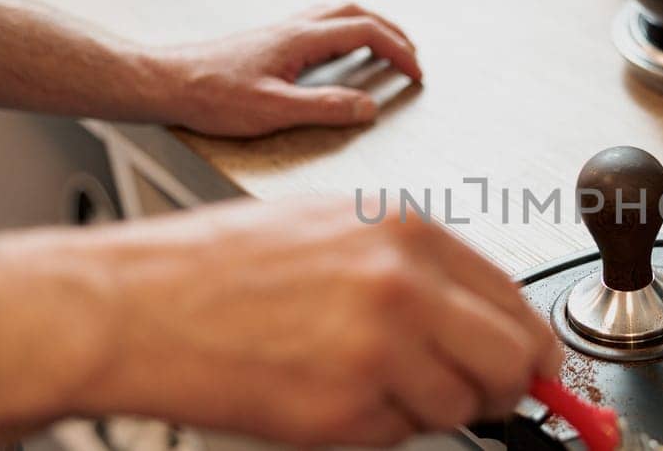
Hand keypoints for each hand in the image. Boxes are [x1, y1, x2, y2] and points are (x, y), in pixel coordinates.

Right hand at [71, 199, 560, 447]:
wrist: (132, 306)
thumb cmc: (215, 268)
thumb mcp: (331, 230)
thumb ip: (414, 270)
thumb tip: (480, 316)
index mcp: (404, 232)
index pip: (513, 296)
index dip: (525, 341)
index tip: (530, 363)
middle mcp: (403, 283)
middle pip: (513, 357)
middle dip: (505, 386)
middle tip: (479, 395)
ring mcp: (378, 347)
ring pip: (462, 406)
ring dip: (428, 408)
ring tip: (363, 381)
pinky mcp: (345, 407)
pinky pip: (399, 435)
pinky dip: (374, 429)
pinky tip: (324, 394)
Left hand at [147, 3, 422, 136]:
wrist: (167, 83)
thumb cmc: (212, 97)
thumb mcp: (274, 111)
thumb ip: (325, 108)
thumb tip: (368, 107)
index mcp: (301, 39)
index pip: (366, 32)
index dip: (398, 51)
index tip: (416, 73)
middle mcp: (293, 28)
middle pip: (356, 12)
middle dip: (391, 32)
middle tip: (411, 57)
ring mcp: (281, 32)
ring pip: (337, 13)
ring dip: (369, 27)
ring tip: (386, 49)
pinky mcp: (269, 42)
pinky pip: (319, 24)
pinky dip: (344, 32)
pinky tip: (339, 53)